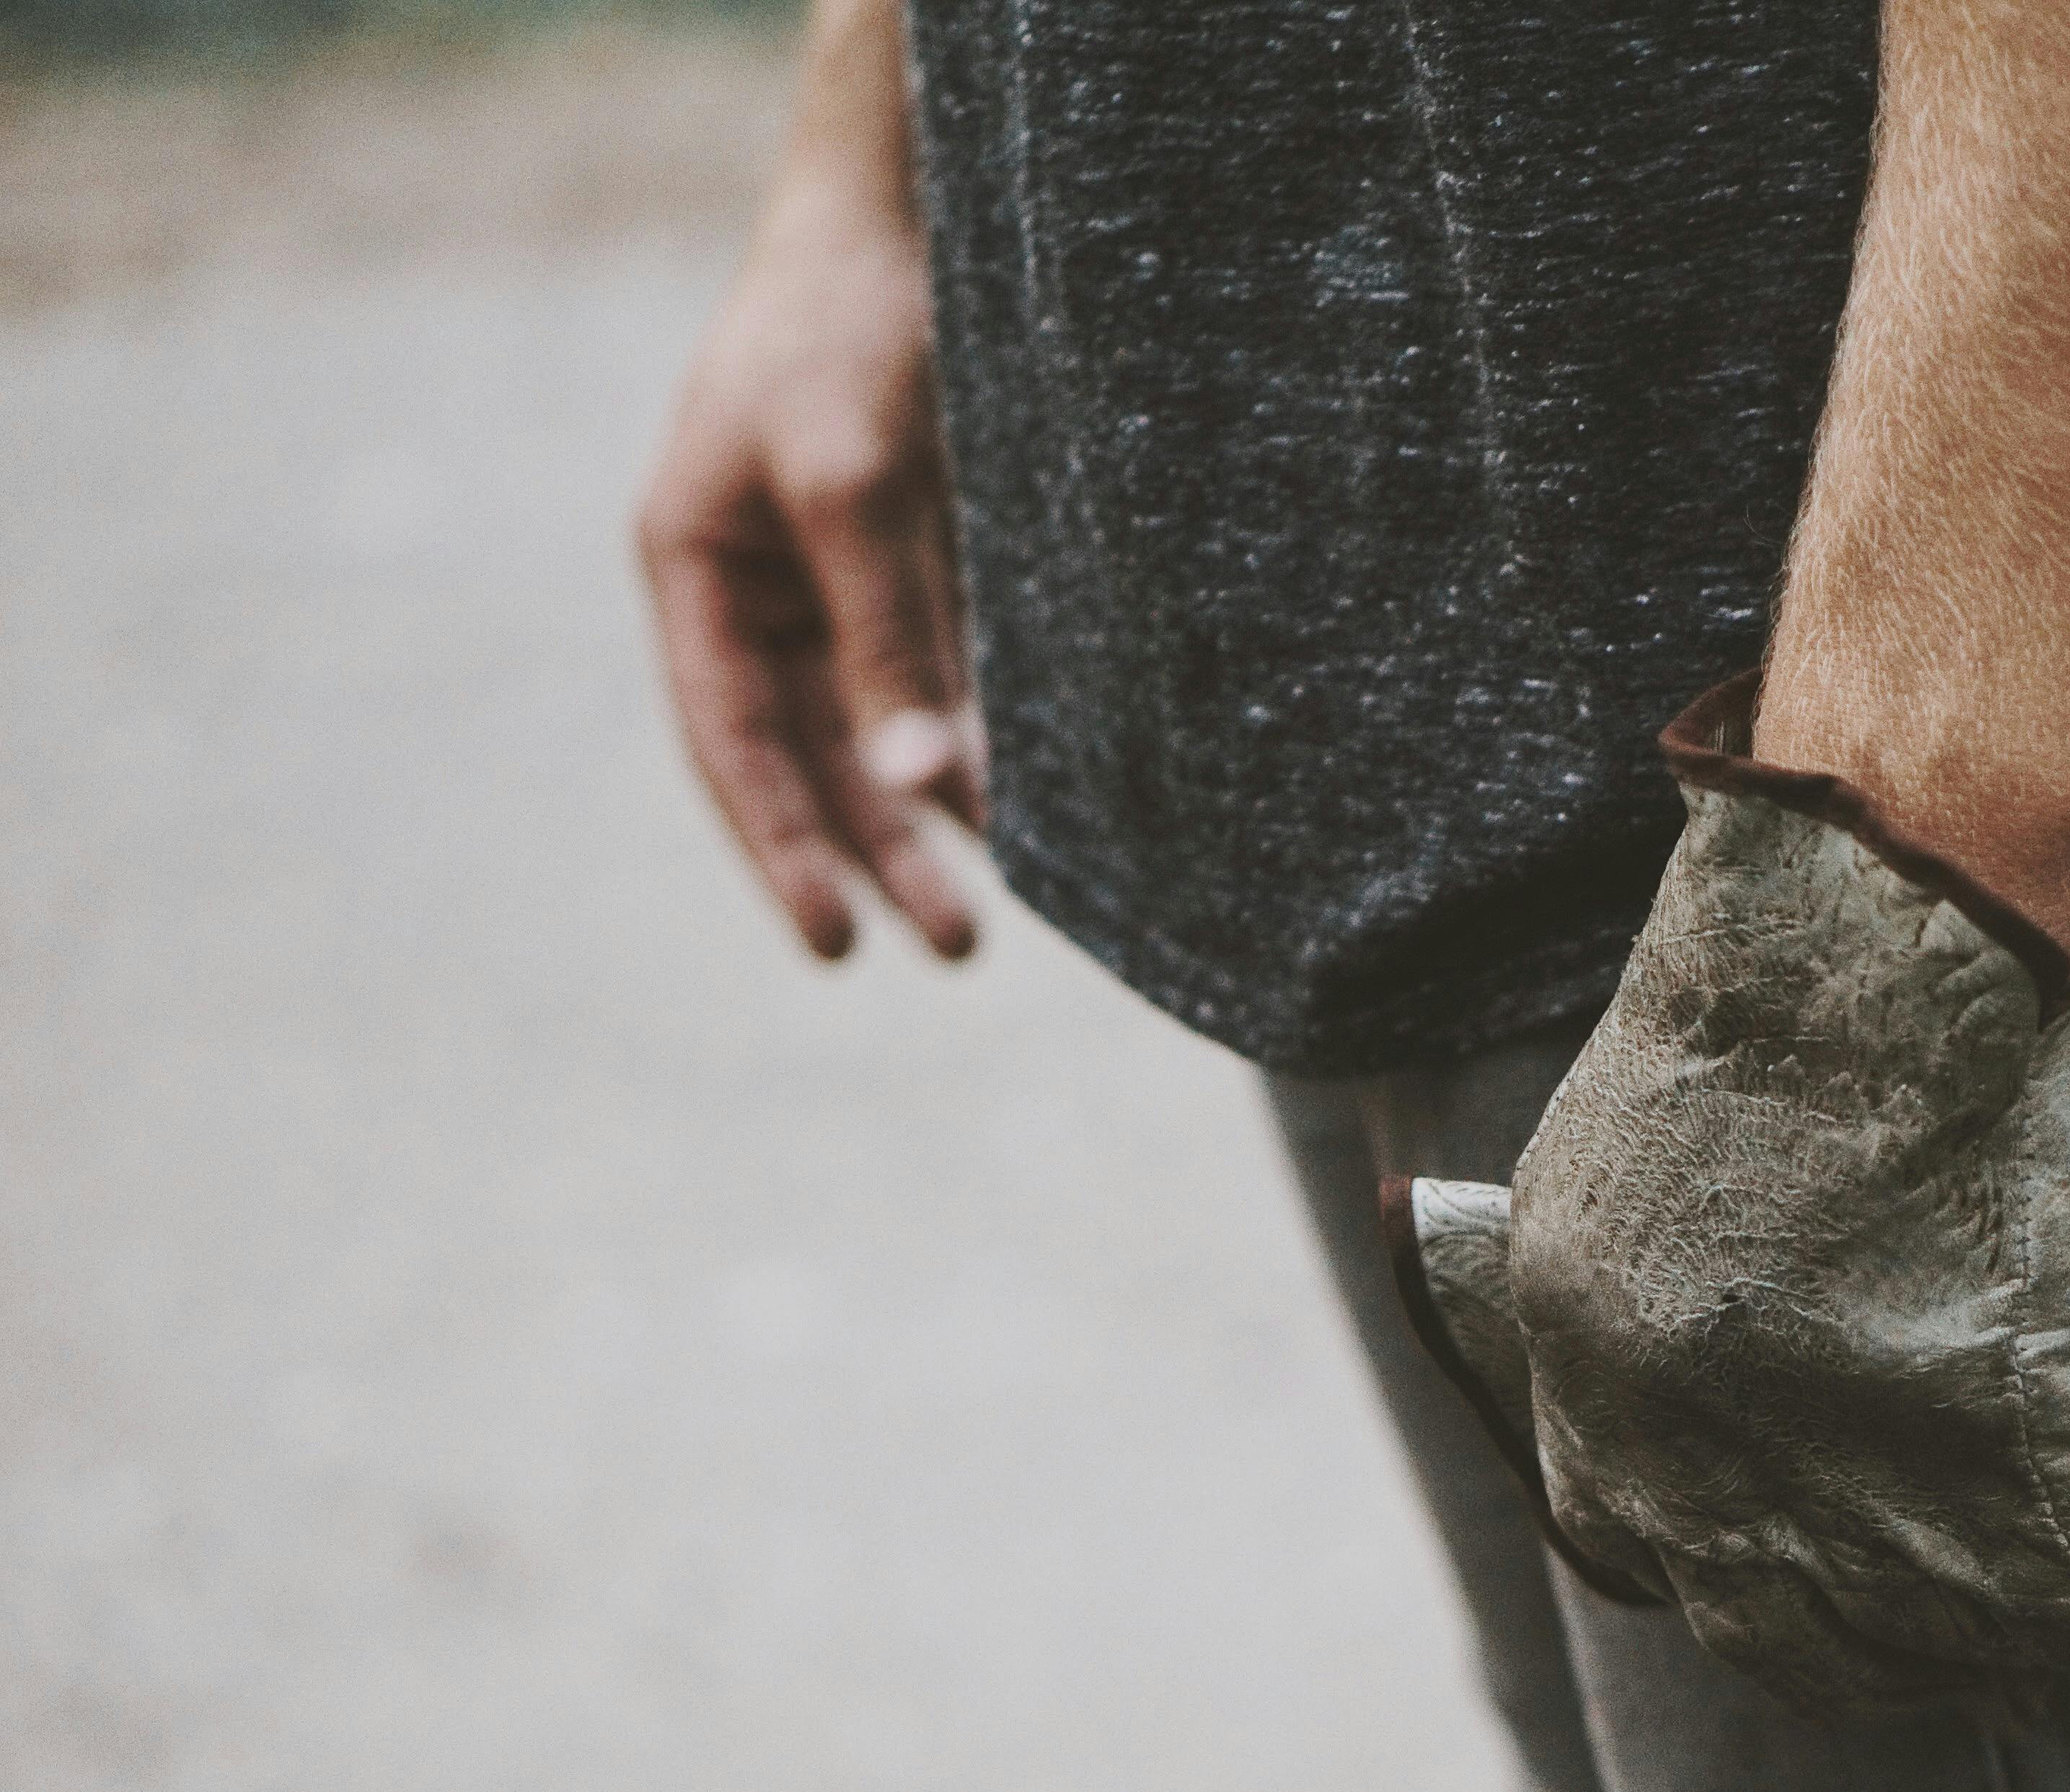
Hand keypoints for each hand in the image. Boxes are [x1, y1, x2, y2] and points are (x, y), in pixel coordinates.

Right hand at [636, 148, 980, 960]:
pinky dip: (974, 742)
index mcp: (697, 572)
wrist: (910, 215)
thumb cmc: (847, 333)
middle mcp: (760, 590)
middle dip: (883, 854)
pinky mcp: (919, 561)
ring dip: (934, 815)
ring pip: (884, 731)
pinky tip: (1021, 806)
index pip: (733, 746)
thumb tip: (924, 785)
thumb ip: (888, 635)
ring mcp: (838, 578)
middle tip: (958, 948)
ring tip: (993, 909)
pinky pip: (940, 676)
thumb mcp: (852, 486)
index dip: (782, 849)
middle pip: (817, 758)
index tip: (834, 947)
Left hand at [1501, 675, 2069, 1714]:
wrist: (1888, 918)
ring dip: (2014, 1661)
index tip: (1818, 1567)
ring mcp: (1838, 1500)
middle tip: (1969, 1653)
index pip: (1645, 1545)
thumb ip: (1686, 1274)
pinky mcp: (1999, 1488)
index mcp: (1584, 1373)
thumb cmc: (1792, 978)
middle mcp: (1683, 1472)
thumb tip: (1765, 1332)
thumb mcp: (1653, 1142)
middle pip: (1786, 1638)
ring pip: (1936, 1645)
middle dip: (1881, 1651)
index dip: (1745, 1561)